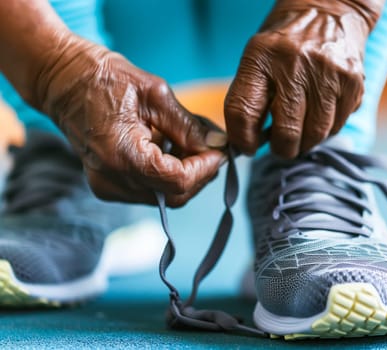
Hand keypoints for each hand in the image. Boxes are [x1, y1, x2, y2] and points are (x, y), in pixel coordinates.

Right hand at [32, 35, 226, 206]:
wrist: (63, 81)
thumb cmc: (105, 78)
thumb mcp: (155, 94)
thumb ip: (188, 126)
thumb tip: (218, 145)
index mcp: (121, 156)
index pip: (179, 181)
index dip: (206, 168)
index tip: (221, 149)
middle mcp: (112, 180)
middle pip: (174, 196)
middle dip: (200, 173)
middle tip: (211, 146)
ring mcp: (108, 187)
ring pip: (165, 196)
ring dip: (186, 174)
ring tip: (188, 141)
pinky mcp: (108, 186)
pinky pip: (150, 190)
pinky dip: (168, 175)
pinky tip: (169, 148)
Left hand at [225, 0, 382, 157]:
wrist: (330, 8)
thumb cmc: (286, 41)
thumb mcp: (257, 58)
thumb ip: (249, 97)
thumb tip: (248, 143)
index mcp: (261, 57)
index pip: (243, 112)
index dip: (243, 140)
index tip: (248, 147)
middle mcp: (294, 64)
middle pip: (286, 132)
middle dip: (282, 148)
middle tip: (281, 145)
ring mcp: (327, 73)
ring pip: (315, 134)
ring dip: (306, 142)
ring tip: (301, 131)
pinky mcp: (353, 81)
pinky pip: (337, 125)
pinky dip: (326, 129)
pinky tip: (320, 113)